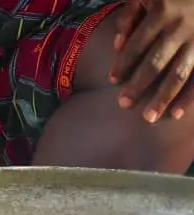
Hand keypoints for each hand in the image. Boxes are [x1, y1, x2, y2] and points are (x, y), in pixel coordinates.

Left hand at [110, 0, 193, 121]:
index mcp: (162, 12)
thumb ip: (131, 15)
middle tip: (123, 104)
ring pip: (179, 74)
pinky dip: (188, 98)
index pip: (138, 44)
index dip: (124, 64)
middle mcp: (181, 28)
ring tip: (148, 117)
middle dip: (138, 85)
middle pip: (156, 63)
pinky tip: (176, 114)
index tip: (113, 81)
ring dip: (163, 98)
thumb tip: (117, 45)